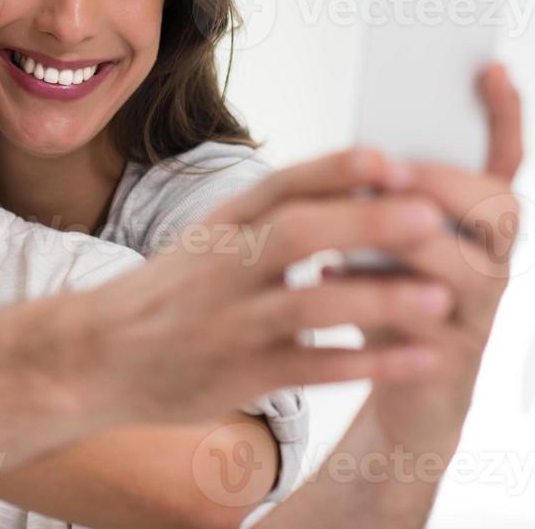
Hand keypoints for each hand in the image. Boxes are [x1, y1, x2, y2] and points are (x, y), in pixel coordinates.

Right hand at [84, 147, 463, 427]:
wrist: (96, 356)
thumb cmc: (170, 294)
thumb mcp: (209, 239)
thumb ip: (272, 216)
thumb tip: (358, 183)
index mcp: (223, 224)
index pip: (280, 183)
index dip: (335, 169)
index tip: (390, 159)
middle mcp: (225, 266)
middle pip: (297, 234)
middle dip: (365, 223)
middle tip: (430, 218)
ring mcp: (232, 323)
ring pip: (308, 306)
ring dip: (376, 301)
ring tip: (439, 298)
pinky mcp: (241, 376)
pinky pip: (312, 370)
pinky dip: (367, 363)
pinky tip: (417, 358)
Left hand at [345, 62, 524, 450]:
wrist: (404, 393)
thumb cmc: (389, 298)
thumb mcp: (382, 237)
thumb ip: (381, 197)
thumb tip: (356, 149)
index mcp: (478, 224)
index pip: (506, 160)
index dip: (505, 115)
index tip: (491, 66)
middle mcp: (494, 262)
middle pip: (499, 208)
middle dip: (444, 184)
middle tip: (395, 175)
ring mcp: (481, 311)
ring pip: (466, 267)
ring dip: (409, 241)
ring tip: (354, 226)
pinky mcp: (452, 357)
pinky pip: (424, 319)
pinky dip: (375, 294)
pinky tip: (329, 276)